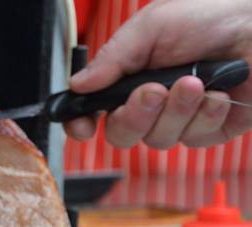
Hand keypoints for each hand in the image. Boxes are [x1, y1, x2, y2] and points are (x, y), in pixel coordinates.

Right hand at [65, 0, 251, 148]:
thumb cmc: (212, 15)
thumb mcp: (152, 26)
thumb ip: (112, 57)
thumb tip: (78, 84)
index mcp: (129, 77)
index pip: (92, 110)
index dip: (81, 123)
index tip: (83, 126)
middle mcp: (151, 102)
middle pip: (121, 134)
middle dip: (136, 115)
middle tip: (154, 90)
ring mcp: (179, 119)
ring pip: (159, 139)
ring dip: (178, 110)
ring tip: (197, 81)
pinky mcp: (210, 130)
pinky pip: (195, 139)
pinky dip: (207, 114)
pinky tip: (220, 92)